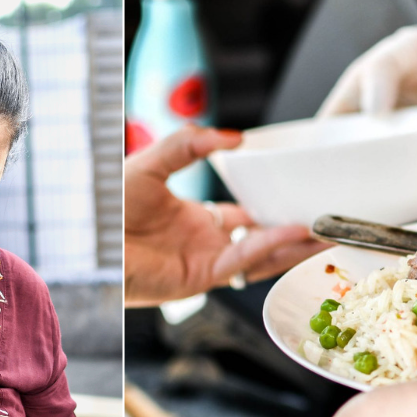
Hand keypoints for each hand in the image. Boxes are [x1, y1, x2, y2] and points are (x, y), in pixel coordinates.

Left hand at [125, 125, 327, 305]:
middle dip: (295, 235)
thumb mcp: (154, 161)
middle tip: (327, 221)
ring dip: (293, 247)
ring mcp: (205, 263)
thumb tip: (235, 138)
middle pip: (262, 242)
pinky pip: (242, 262)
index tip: (301, 199)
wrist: (89, 236)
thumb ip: (191, 144)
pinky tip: (291, 231)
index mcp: (196, 221)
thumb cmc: (110, 207)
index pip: (245, 219)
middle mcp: (206, 244)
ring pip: (261, 258)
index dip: (272, 211)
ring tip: (326, 233)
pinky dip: (268, 247)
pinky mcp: (199, 278)